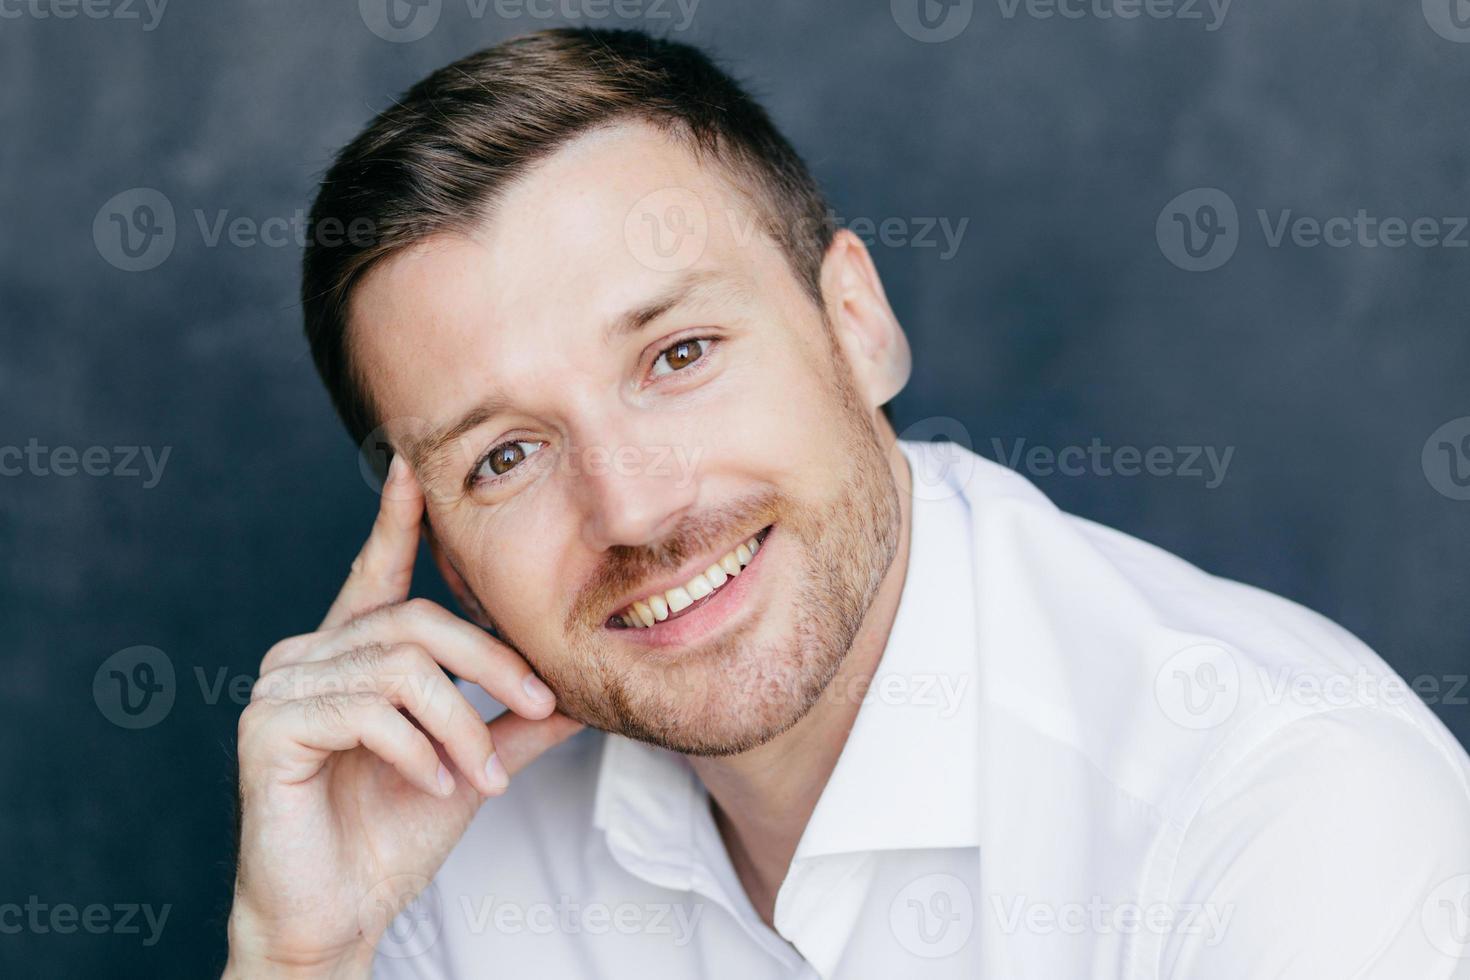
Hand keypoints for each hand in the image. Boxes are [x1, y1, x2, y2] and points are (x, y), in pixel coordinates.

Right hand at [224, 457, 583, 977]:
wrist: (338, 915)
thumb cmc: (393, 836)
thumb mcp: (471, 762)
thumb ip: (515, 721)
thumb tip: (578, 688)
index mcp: (347, 655)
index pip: (376, 574)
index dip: (398, 521)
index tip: (414, 466)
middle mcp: (305, 657)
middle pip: (415, 622)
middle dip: (491, 663)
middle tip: (540, 706)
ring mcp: (278, 690)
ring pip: (400, 668)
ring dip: (460, 726)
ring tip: (481, 776)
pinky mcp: (265, 730)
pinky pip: (367, 712)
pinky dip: (419, 751)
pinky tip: (438, 785)